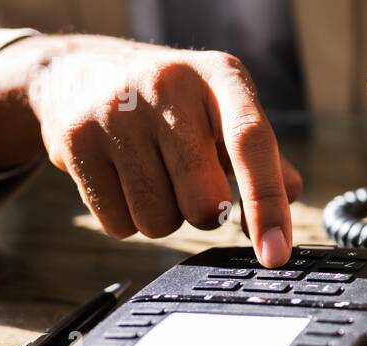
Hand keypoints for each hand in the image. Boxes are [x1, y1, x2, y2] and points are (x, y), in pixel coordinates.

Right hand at [0, 35, 301, 267]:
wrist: (79, 69)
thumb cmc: (171, 99)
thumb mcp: (222, 106)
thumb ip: (264, 154)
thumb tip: (290, 195)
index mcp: (219, 76)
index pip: (251, 142)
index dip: (267, 203)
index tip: (275, 254)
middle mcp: (168, 86)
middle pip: (204, 201)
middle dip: (206, 214)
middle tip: (192, 184)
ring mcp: (117, 112)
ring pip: (158, 221)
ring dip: (163, 217)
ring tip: (152, 174)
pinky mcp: (76, 141)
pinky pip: (117, 224)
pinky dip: (127, 219)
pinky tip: (121, 180)